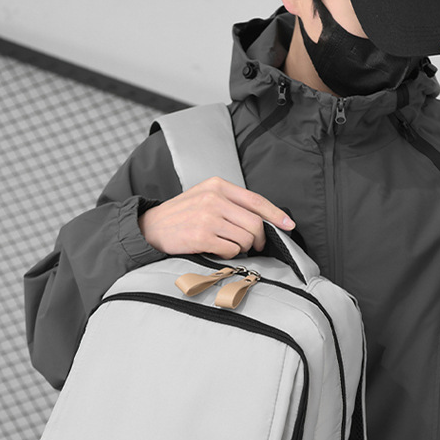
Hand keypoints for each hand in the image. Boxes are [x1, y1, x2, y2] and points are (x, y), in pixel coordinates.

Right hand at [139, 176, 295, 257]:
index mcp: (217, 185)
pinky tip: (216, 249)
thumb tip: (263, 220)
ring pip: (245, 239)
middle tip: (255, 246)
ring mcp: (207, 217)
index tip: (288, 225)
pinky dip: (228, 254)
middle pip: (255, 223)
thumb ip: (231, 203)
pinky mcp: (201, 236)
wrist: (150, 227)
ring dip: (241, 248)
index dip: (276, 214)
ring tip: (226, 245)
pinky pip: (231, 250)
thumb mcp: (205, 197)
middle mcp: (214, 198)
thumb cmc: (181, 215)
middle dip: (260, 239)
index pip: (256, 200)